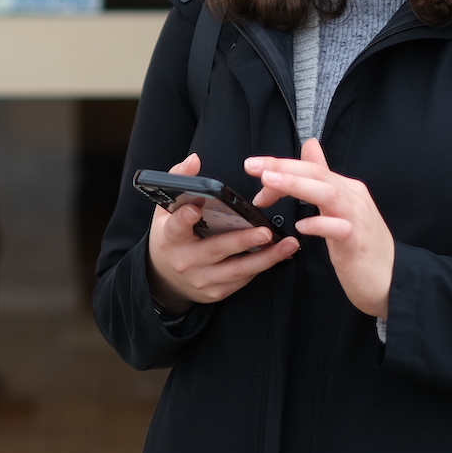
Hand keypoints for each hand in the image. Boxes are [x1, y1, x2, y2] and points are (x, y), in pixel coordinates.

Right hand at [146, 153, 299, 314]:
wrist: (164, 279)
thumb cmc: (170, 238)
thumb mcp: (165, 211)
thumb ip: (180, 182)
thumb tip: (194, 160)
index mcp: (170, 238)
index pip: (175, 227)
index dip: (184, 218)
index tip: (195, 209)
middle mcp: (185, 261)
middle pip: (215, 250)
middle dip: (242, 241)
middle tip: (265, 231)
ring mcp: (202, 279)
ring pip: (236, 270)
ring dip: (264, 258)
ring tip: (287, 244)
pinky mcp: (216, 292)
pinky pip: (242, 279)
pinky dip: (261, 266)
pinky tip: (278, 254)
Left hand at [246, 139, 393, 317]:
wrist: (392, 280)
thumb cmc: (360, 245)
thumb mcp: (339, 206)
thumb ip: (323, 177)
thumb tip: (310, 145)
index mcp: (346, 189)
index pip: (311, 167)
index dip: (281, 165)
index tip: (253, 167)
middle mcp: (352, 198)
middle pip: (317, 173)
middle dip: (282, 167)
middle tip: (252, 166)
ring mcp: (357, 219)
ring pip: (327, 193)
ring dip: (296, 185)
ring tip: (269, 183)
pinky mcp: (357, 244)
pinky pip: (339, 229)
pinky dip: (320, 225)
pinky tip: (300, 227)